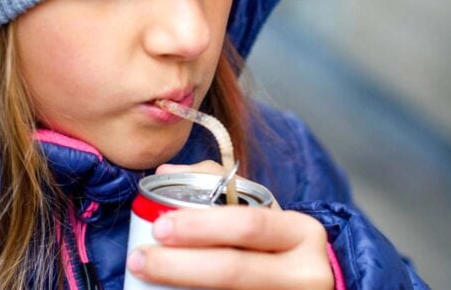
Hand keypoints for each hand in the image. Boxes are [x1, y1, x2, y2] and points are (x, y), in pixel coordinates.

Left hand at [127, 161, 334, 289]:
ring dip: (179, 289)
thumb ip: (220, 185)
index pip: (249, 225)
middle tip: (141, 258)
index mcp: (302, 232)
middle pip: (234, 269)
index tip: (159, 225)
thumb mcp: (264, 214)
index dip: (201, 227)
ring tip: (145, 276)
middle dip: (180, 264)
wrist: (309, 283)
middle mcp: (304, 272)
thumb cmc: (279, 246)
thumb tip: (166, 173)